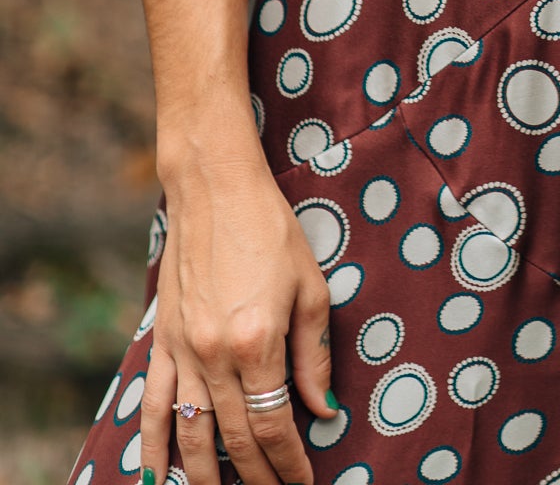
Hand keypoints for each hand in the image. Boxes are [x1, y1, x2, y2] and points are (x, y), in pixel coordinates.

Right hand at [139, 150, 338, 484]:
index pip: (274, 424)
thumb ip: (314, 356)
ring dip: (206, 477)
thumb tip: (321, 410)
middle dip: (257, 477)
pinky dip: (154, 447)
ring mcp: (183, 351)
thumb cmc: (271, 229)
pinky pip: (154, 406)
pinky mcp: (163, 341)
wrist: (215, 188)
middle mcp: (215, 355)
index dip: (290, 462)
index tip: (304, 482)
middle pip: (234, 438)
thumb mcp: (310, 286)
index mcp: (258, 342)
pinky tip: (157, 479)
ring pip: (191, 434)